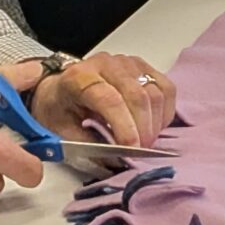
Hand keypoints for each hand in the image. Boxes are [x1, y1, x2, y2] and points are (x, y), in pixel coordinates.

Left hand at [28, 50, 177, 149]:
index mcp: (79, 78)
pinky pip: (166, 89)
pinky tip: (153, 125)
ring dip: (155, 123)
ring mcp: (128, 63)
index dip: (124, 127)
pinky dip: (165, 112)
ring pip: (155, 93)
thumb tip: (118, 161)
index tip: (132, 149)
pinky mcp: (144, 66)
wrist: (58, 88)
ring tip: (144, 141)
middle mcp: (105, 64)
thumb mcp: (63, 132)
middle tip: (140, 152)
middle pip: (138, 96)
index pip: (110, 100)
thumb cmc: (60, 109)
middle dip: (143, 130)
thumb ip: (90, 147)